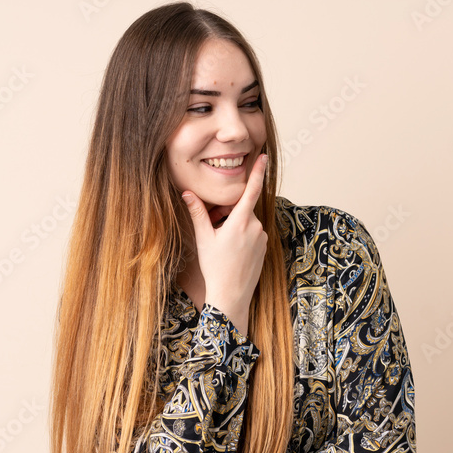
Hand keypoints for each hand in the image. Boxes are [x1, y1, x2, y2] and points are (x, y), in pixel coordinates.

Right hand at [181, 153, 267, 335]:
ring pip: (247, 222)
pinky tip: (232, 251)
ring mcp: (262, 238)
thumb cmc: (215, 267)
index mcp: (241, 222)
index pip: (252, 190)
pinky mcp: (265, 247)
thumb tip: (187, 193)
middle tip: (213, 228)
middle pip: (242, 209)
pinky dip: (242, 236)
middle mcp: (256, 227)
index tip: (263, 157)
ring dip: (235, 225)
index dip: (257, 172)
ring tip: (221, 244)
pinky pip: (253, 233)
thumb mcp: (204, 238)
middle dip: (228, 212)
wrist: (232, 295)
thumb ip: (198, 213)